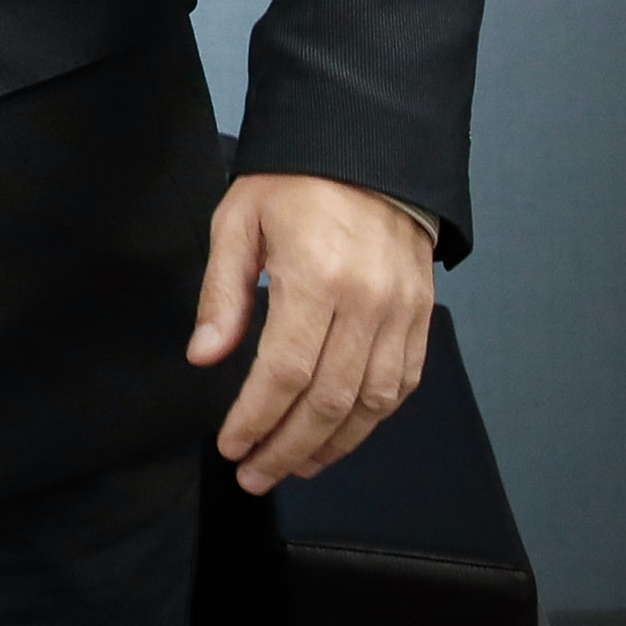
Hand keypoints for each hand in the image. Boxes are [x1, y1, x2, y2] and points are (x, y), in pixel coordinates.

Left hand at [188, 173, 436, 494]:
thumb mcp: (237, 223)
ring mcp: (403, 312)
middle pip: (330, 401)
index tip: (232, 445)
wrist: (369, 151)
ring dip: (332, 445)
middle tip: (255, 474)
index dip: (257, 419)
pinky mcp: (421, 316)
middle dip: (288, 447)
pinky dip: (372, 418)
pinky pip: (403, 383)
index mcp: (318, 279)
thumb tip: (204, 356)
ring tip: (294, 466)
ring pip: (372, 403)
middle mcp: (368, 303)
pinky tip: (340, 434)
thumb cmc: (294, 183)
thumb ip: (222, 294)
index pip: (286, 373)